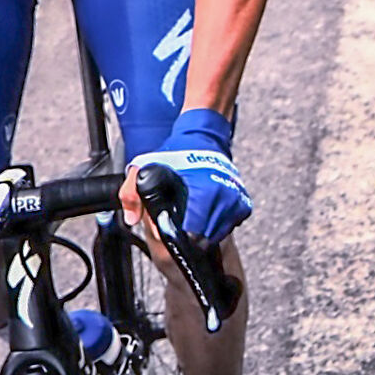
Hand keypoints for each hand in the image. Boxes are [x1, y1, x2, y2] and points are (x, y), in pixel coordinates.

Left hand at [125, 108, 252, 242]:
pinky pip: (229, 226)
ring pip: (218, 234)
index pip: (193, 231)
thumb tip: (132, 219)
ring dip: (205, 231)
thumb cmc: (176, 153)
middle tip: (180, 222)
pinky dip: (218, 225)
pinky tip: (206, 213)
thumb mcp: (144, 167)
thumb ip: (132, 192)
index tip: (172, 226)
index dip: (178, 234)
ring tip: (192, 217)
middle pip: (206, 237)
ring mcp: (235, 201)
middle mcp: (224, 196)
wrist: (203, 137)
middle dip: (191, 236)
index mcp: (203, 190)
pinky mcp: (243, 204)